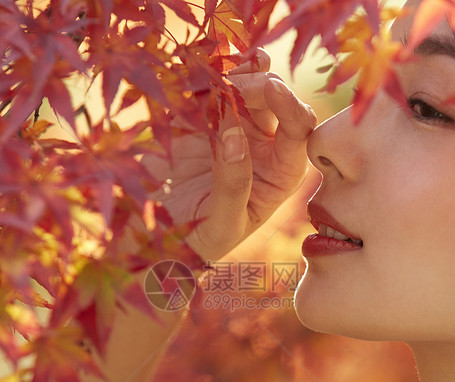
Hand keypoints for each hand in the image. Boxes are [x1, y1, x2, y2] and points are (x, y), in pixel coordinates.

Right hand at [143, 50, 316, 262]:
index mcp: (281, 171)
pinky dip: (202, 74)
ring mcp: (230, 127)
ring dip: (233, 71)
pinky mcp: (197, 120)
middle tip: (228, 84)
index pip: (299, 131)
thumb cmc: (199, 243)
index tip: (270, 88)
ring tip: (218, 67)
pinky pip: (204, 89)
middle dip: (256, 85)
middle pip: (272, 100)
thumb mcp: (222, 226)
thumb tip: (232, 135)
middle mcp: (262, 144)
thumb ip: (233, 185)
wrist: (156, 241)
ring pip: (241, 87)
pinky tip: (198, 64)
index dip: (290, 106)